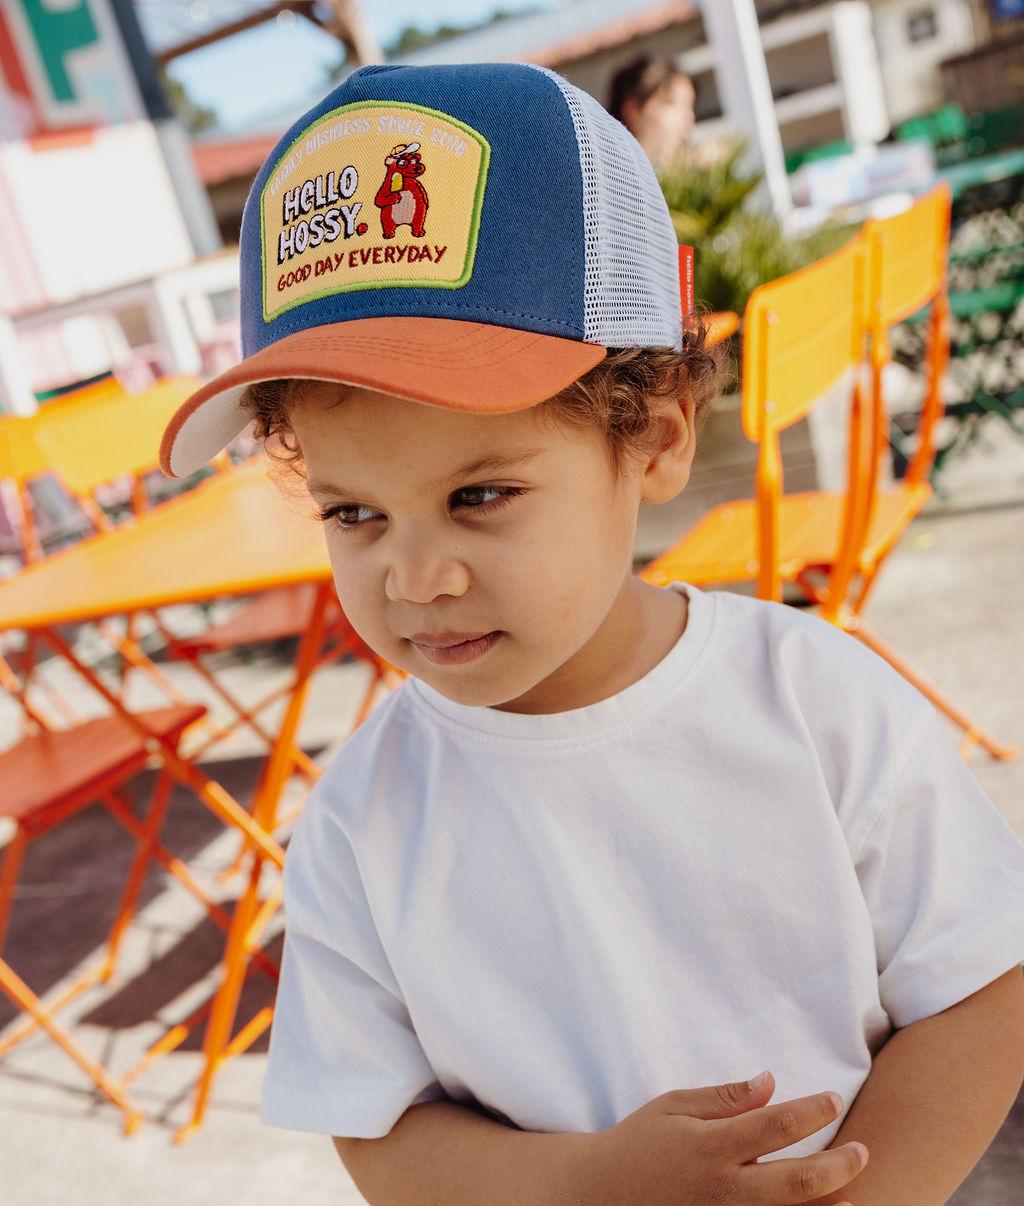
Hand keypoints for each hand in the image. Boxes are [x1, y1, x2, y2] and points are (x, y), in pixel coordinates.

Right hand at [572, 1071, 867, 1204]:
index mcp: (711, 1146)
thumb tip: (770, 1082)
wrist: (602, 1197)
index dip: (811, 1111)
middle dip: (838, 1166)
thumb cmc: (640, 1144)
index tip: (834, 1100)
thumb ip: (724, 1097)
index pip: (775, 1125)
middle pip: (797, 1181)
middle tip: (863, 1151)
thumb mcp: (674, 1106)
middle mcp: (724, 1188)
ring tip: (857, 1196)